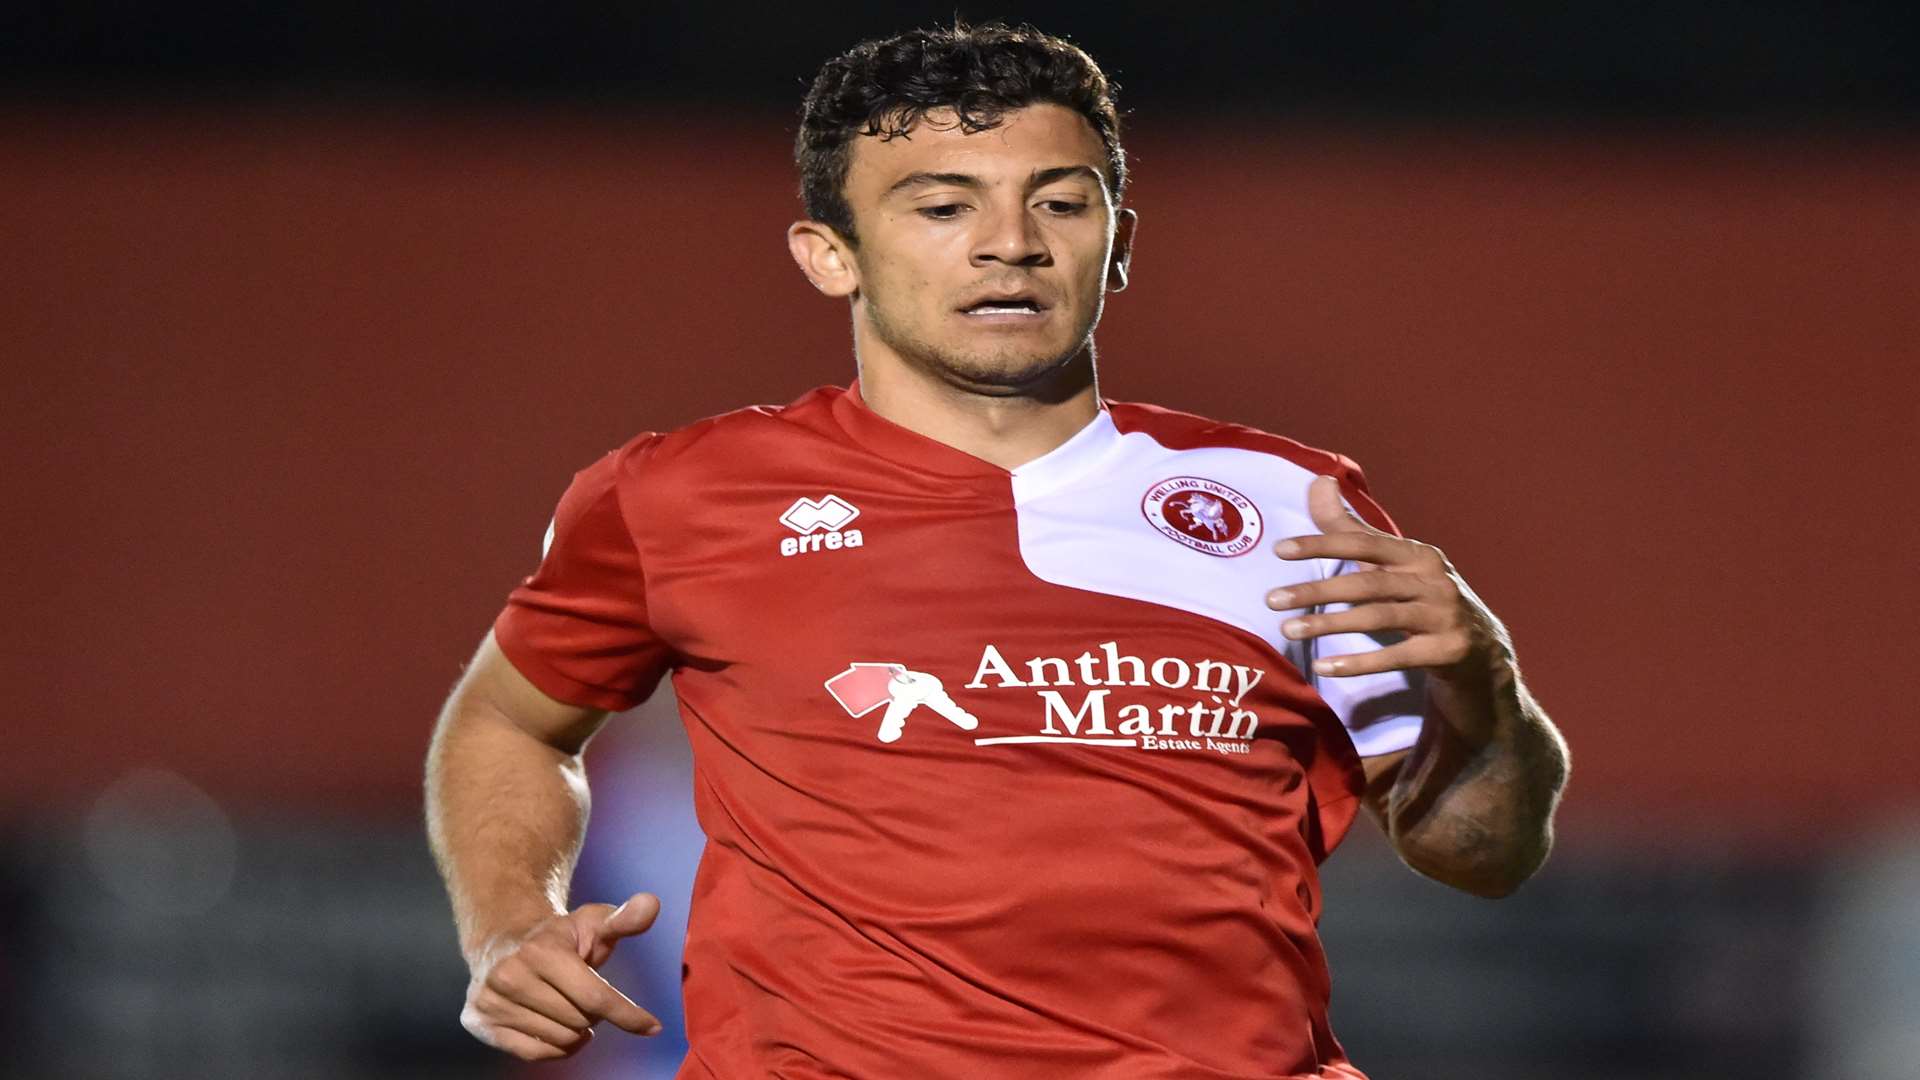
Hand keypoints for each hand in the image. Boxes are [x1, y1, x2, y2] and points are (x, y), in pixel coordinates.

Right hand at [461, 892, 663, 1060]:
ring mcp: (491, 1001)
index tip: (652, 1027)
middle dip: (593, 1013)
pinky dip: (555, 1046)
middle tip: (584, 993)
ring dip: (575, 1029)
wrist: (503, 941)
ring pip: (561, 1039)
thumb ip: (624, 919)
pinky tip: (555, 1024)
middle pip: (580, 1021)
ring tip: (566, 1004)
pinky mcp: (479, 1022)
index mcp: (541, 951)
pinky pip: (535, 1054)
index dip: (627, 1014)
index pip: (595, 997)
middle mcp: (510, 976)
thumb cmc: (558, 936)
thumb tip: (651, 904)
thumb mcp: (592, 922)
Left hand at [1266, 476, 1505, 683]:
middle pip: (1367, 582)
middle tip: (1272, 599)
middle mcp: (1433, 580)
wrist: (1482, 653)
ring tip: (1289, 629)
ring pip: (1379, 617)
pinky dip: (1360, 662)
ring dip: (1330, 623)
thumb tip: (1320, 480)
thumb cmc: (1424, 601)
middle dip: (1317, 590)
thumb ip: (1351, 530)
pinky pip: (1398, 656)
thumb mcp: (1393, 565)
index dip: (1322, 543)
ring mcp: (1444, 615)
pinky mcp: (1448, 651)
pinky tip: (1325, 667)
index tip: (1279, 550)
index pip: (1364, 542)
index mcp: (1417, 554)